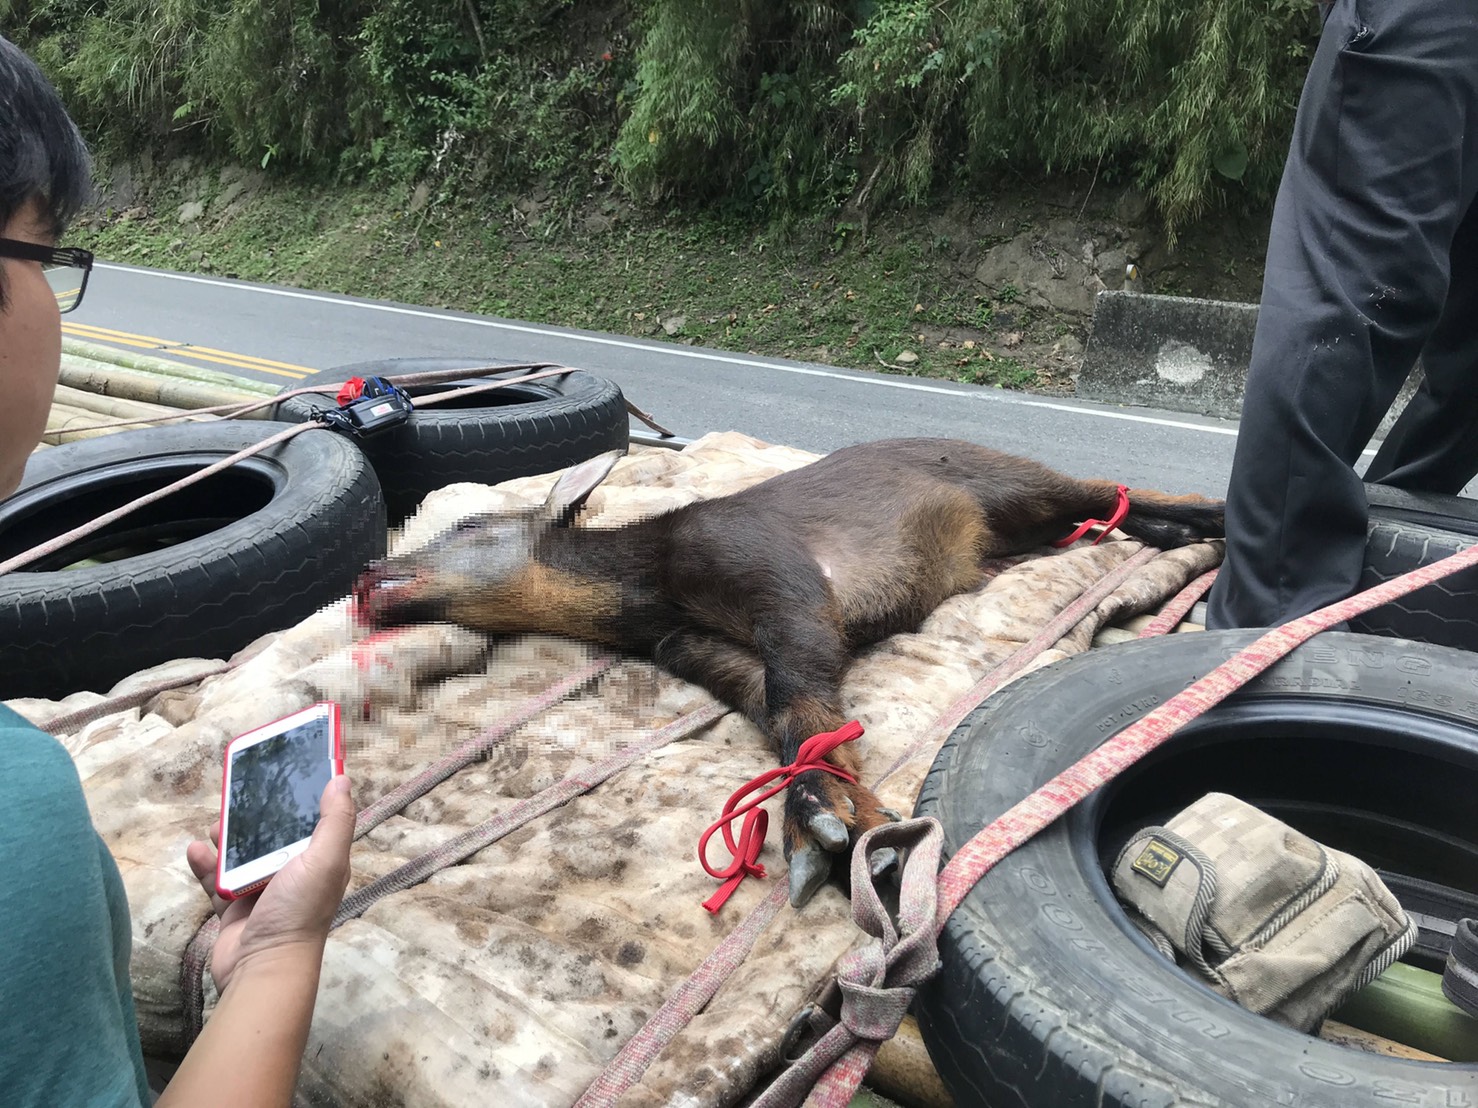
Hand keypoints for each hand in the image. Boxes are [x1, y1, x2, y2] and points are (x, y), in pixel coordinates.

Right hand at [185, 775, 354, 992]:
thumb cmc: (299, 912)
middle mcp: (294, 873)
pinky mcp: (234, 906)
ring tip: (214, 826)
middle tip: (238, 798)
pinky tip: (195, 850)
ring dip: (226, 838)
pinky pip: (216, 879)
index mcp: (320, 860)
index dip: (301, 796)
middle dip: (255, 816)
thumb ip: (335, 821)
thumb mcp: (325, 860)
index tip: (284, 770)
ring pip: (240, 854)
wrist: (262, 968)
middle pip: (272, 834)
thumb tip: (341, 779)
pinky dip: (205, 864)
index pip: (313, 819)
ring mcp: (262, 890)